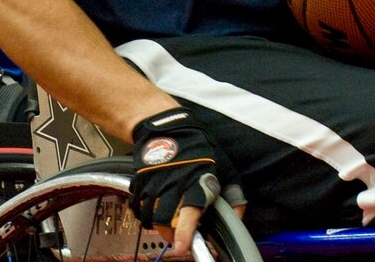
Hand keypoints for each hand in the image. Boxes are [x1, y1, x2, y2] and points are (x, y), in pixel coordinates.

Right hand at [129, 107, 245, 252]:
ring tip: (165, 222)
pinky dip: (143, 213)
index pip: (189, 211)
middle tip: (177, 236)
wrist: (168, 127)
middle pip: (164, 221)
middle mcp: (172, 184)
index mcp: (196, 181)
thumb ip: (233, 194)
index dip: (184, 232)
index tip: (181, 247)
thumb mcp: (224, 166)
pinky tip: (152, 209)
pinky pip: (137, 206)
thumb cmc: (200, 147)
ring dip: (156, 224)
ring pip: (149, 216)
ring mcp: (153, 183)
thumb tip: (237, 218)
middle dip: (170, 234)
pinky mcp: (139, 181)